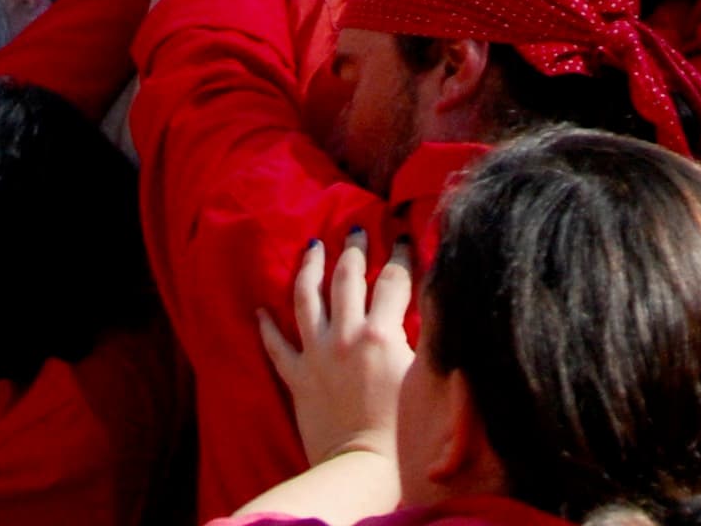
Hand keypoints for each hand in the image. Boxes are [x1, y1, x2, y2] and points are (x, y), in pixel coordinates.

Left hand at [258, 229, 415, 463]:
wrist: (363, 471)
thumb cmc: (404, 432)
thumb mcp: (428, 375)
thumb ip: (433, 330)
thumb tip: (440, 291)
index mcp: (382, 334)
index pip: (393, 279)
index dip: (400, 255)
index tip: (402, 238)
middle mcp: (346, 336)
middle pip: (346, 277)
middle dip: (353, 249)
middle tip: (355, 229)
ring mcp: (317, 355)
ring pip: (306, 298)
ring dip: (309, 268)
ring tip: (311, 247)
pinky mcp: (297, 379)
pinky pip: (276, 346)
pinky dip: (267, 326)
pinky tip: (261, 309)